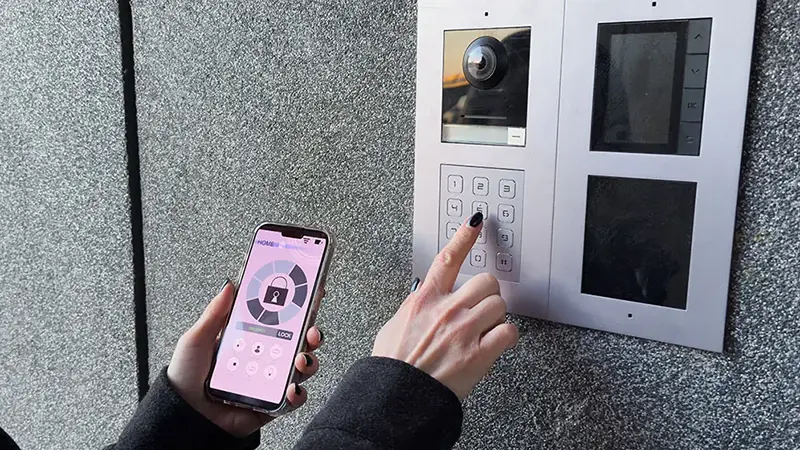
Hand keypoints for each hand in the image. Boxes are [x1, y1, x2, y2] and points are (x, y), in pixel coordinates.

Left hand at [167, 281, 324, 437]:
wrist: (183, 414)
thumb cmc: (185, 378)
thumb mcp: (196, 339)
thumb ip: (215, 313)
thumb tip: (229, 286)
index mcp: (249, 339)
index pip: (279, 319)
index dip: (297, 308)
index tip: (309, 295)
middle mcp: (264, 358)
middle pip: (298, 342)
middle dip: (311, 333)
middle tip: (310, 330)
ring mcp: (269, 381)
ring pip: (302, 367)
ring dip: (309, 361)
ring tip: (300, 359)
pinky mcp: (272, 404)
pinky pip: (294, 399)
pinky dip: (298, 394)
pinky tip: (291, 388)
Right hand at [372, 212, 518, 399]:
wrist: (395, 398)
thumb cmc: (391, 367)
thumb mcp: (394, 326)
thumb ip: (416, 310)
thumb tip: (425, 305)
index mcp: (424, 300)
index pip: (448, 258)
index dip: (464, 237)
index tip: (475, 223)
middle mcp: (446, 310)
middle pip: (486, 282)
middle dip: (487, 294)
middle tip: (481, 308)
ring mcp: (464, 330)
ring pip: (499, 305)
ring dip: (496, 317)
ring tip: (483, 331)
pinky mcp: (479, 353)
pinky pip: (508, 332)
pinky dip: (505, 338)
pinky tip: (494, 345)